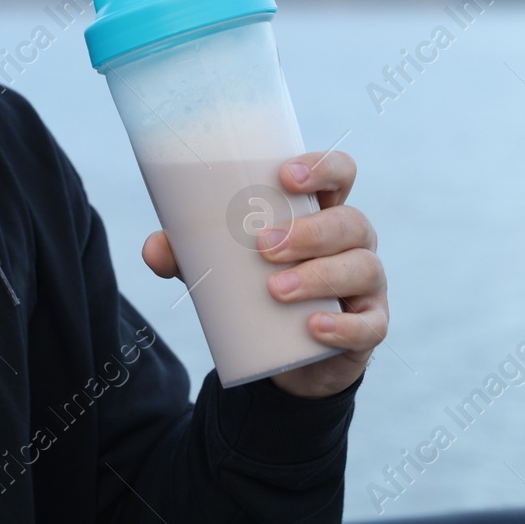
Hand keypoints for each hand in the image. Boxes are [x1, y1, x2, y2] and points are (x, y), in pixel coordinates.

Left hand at [140, 149, 386, 399]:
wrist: (289, 355)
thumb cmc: (259, 289)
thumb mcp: (223, 269)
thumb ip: (188, 255)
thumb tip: (154, 247)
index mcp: (322, 211)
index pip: (340, 173)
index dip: (323, 168)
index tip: (285, 177)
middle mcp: (353, 242)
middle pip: (350, 222)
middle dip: (309, 231)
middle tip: (263, 246)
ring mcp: (367, 284)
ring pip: (362, 268)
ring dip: (319, 275)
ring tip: (274, 288)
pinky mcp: (370, 325)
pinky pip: (369, 324)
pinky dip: (344, 326)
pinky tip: (314, 327)